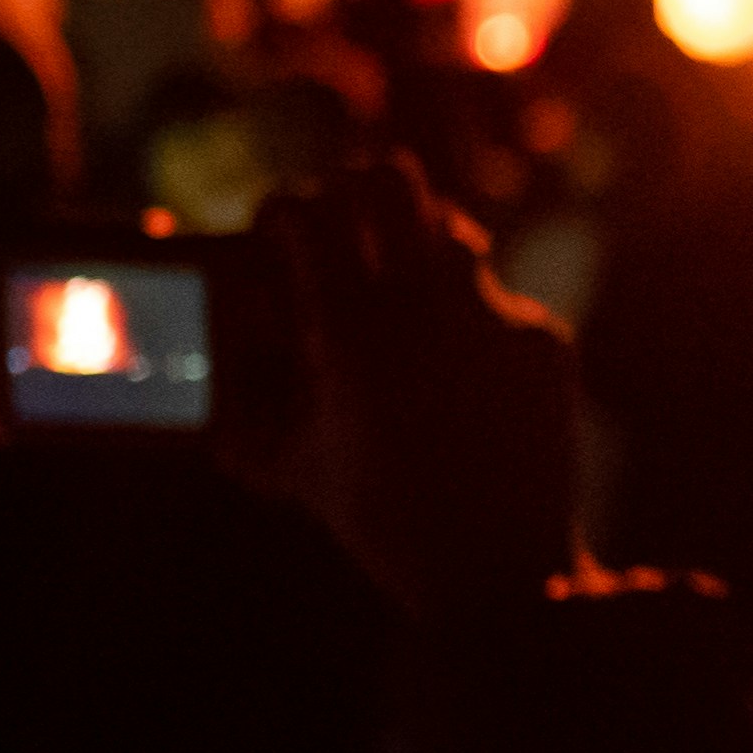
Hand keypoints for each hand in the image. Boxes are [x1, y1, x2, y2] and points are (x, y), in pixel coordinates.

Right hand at [232, 160, 587, 620]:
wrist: (495, 573)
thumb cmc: (378, 521)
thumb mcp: (289, 465)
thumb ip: (240, 406)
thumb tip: (210, 358)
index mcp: (351, 333)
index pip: (303, 213)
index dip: (280, 208)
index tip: (276, 226)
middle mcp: (426, 309)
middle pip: (387, 180)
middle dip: (354, 189)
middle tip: (343, 220)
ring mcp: (495, 317)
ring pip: (452, 231)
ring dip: (418, 249)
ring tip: (403, 292)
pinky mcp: (542, 339)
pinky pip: (495, 301)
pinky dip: (468, 324)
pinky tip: (460, 374)